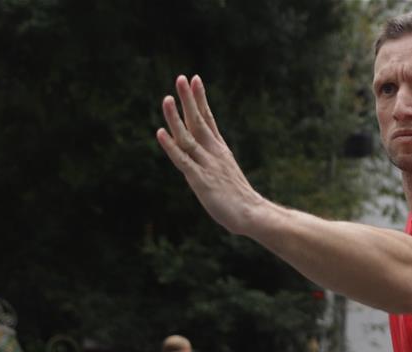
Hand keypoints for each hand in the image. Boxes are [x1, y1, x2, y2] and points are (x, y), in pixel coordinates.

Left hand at [157, 75, 263, 235]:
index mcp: (220, 150)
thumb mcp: (226, 173)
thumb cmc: (239, 198)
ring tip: (167, 98)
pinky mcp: (200, 180)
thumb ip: (216, 162)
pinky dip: (170, 146)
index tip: (194, 79)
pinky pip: (182, 160)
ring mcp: (206, 165)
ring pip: (188, 136)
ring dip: (176, 118)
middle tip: (181, 78)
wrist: (251, 214)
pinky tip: (160, 133)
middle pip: (199, 121)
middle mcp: (213, 153)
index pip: (208, 118)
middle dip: (189, 99)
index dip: (200, 99)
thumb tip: (209, 159)